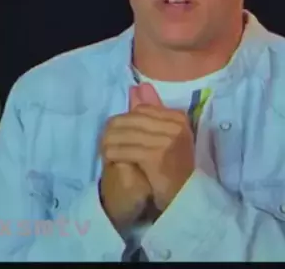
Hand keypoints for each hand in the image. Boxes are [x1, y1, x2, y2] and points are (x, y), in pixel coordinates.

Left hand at [105, 83, 194, 211]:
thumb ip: (153, 112)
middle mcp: (176, 126)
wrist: (184, 198)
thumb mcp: (167, 136)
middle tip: (103, 138)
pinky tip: (107, 158)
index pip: (143, 110)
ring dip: (111, 142)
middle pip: (134, 121)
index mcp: (179, 118)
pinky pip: (128, 150)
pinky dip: (115, 153)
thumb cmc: (174, 166)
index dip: (125, 120)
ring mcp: (168, 141)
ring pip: (128, 135)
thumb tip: (139, 88)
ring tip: (103, 148)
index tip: (113, 129)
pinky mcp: (157, 156)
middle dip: (115, 130)